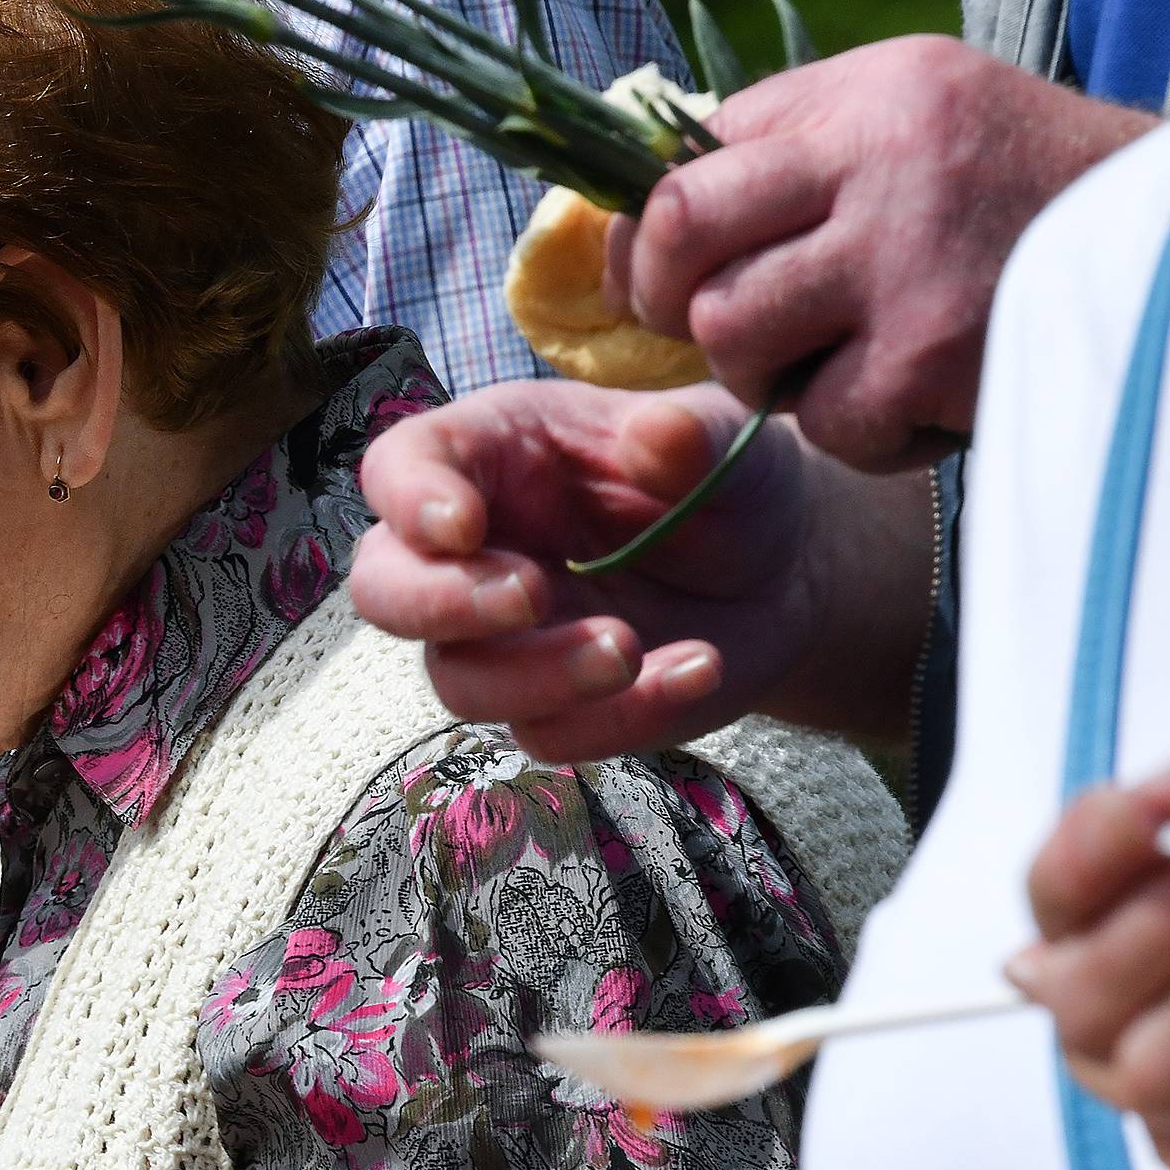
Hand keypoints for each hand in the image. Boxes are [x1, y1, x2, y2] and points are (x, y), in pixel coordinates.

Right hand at [352, 378, 932, 761]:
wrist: (783, 576)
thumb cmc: (728, 483)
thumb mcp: (729, 441)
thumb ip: (693, 435)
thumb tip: (657, 435)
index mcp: (494, 454)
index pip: (402, 467)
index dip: (410, 497)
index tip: (461, 523)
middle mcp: (477, 550)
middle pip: (386, 590)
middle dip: (440, 602)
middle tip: (532, 595)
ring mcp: (503, 640)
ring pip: (459, 680)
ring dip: (538, 675)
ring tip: (631, 647)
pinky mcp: (550, 708)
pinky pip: (551, 734)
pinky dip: (621, 716)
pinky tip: (698, 668)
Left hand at [603, 39, 1154, 468]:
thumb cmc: (1015, 192)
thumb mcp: (913, 119)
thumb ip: (795, 145)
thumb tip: (646, 212)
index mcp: (866, 95)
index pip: (687, 155)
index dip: (644, 235)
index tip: (653, 279)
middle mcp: (881, 159)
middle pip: (682, 235)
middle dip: (672, 303)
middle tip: (717, 331)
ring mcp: (906, 258)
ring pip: (735, 337)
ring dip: (767, 375)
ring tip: (838, 362)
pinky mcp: (933, 354)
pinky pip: (825, 421)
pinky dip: (858, 430)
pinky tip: (915, 398)